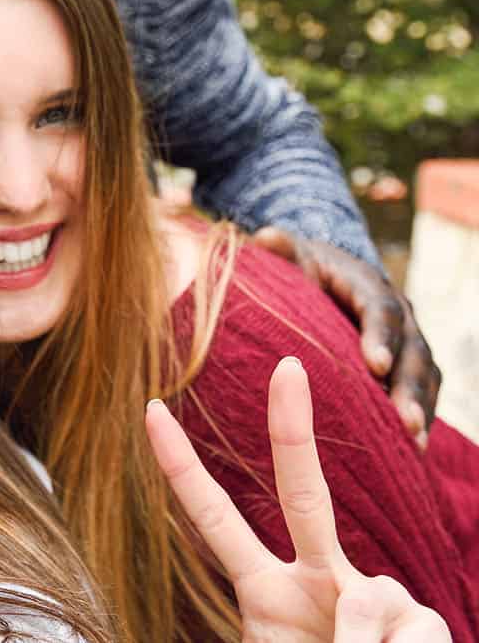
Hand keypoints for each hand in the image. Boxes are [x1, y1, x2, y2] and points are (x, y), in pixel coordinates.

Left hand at [146, 358, 450, 641]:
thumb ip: (281, 638)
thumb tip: (354, 614)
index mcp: (266, 590)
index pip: (214, 519)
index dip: (181, 468)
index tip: (150, 410)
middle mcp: (319, 577)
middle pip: (303, 494)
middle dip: (293, 431)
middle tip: (288, 365)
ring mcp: (372, 593)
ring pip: (363, 604)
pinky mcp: (422, 620)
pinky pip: (408, 636)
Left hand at [253, 227, 439, 450]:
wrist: (320, 275)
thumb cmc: (298, 270)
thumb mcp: (289, 257)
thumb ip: (280, 250)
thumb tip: (265, 237)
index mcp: (369, 285)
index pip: (381, 309)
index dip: (381, 336)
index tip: (375, 365)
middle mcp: (399, 313)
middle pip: (414, 350)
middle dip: (410, 387)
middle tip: (405, 421)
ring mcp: (408, 342)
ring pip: (424, 376)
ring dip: (421, 409)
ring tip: (413, 444)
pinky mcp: (406, 367)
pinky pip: (420, 394)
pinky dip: (418, 419)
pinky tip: (411, 452)